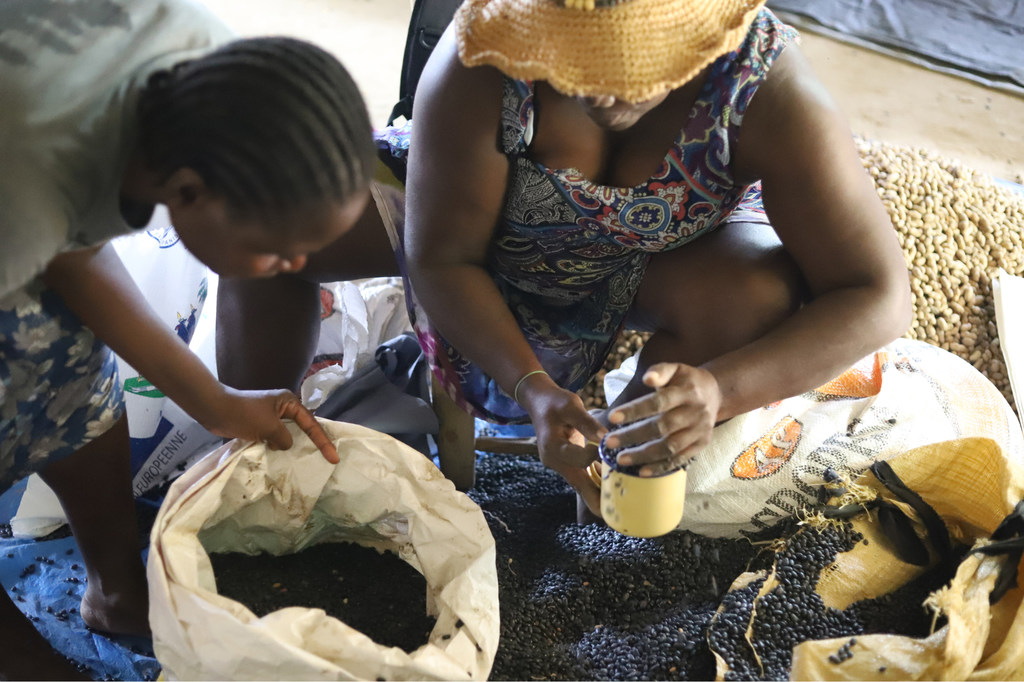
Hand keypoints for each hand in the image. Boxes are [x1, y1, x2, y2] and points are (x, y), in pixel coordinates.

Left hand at [206, 387, 338, 462]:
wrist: (215, 410)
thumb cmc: (244, 413)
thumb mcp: (269, 426)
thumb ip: (284, 438)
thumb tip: (285, 445)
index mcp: (289, 402)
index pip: (311, 423)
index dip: (323, 442)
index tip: (333, 457)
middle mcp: (283, 409)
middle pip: (304, 428)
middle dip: (314, 443)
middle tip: (327, 459)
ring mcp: (271, 418)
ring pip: (289, 436)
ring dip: (295, 448)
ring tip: (308, 463)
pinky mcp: (260, 427)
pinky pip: (276, 439)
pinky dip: (280, 449)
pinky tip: (284, 460)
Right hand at [519, 378, 606, 512]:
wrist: (539, 402)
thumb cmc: (555, 402)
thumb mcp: (570, 405)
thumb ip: (587, 422)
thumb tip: (605, 437)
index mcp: (552, 447)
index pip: (579, 460)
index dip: (597, 458)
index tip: (614, 451)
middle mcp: (555, 462)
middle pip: (580, 486)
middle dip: (599, 500)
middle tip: (619, 515)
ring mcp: (560, 465)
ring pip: (582, 485)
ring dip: (600, 494)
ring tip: (622, 508)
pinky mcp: (567, 464)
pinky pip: (583, 477)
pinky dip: (597, 483)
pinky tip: (615, 489)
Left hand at [605, 363, 720, 476]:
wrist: (715, 394)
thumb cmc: (686, 381)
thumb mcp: (676, 369)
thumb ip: (660, 371)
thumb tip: (647, 378)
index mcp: (687, 392)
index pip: (658, 402)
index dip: (636, 411)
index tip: (612, 417)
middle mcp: (695, 413)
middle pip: (662, 427)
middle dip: (634, 436)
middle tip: (609, 442)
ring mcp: (699, 431)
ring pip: (670, 447)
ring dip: (644, 455)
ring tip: (620, 459)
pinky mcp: (701, 445)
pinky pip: (679, 459)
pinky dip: (660, 467)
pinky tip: (641, 471)